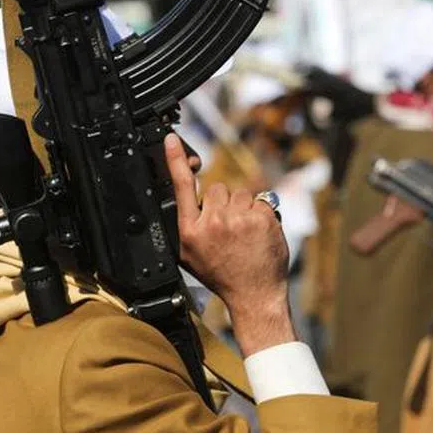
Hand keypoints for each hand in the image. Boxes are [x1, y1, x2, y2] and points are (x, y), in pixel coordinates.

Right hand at [165, 133, 294, 356]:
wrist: (254, 294)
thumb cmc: (221, 275)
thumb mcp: (189, 255)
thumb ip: (186, 225)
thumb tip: (188, 199)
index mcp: (190, 231)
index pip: (181, 187)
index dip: (175, 160)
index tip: (171, 139)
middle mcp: (212, 223)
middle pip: (217, 188)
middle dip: (223, 203)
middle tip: (228, 229)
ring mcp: (239, 220)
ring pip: (240, 194)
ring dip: (242, 208)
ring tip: (243, 233)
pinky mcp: (262, 219)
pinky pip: (260, 201)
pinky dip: (261, 214)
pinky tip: (258, 233)